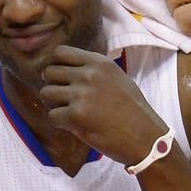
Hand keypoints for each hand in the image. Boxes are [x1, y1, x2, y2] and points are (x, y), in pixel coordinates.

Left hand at [40, 45, 166, 165]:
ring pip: (46, 93)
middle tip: (64, 99)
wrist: (145, 137)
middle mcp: (88, 74)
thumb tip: (65, 68)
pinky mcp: (76, 115)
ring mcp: (81, 94)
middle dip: (52, 85)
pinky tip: (74, 125)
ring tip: (68, 112)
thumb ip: (93, 70)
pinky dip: (59, 122)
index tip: (61, 78)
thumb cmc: (132, 110)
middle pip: (49, 72)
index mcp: (98, 62)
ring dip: (53, 105)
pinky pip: (51, 116)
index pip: (60, 52)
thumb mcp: (116, 77)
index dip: (56, 66)